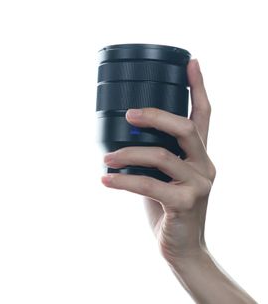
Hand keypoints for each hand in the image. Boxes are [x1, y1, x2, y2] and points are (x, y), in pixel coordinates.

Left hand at [101, 59, 214, 263]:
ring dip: (127, 154)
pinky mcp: (184, 203)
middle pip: (184, 127)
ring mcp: (198, 185)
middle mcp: (204, 165)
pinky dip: (123, 181)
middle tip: (129, 114)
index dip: (198, 86)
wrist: (182, 248)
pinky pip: (149, 185)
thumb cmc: (167, 207)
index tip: (190, 61)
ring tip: (104, 158)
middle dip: (155, 116)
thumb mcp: (163, 176)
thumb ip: (154, 155)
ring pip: (160, 156)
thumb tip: (118, 136)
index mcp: (199, 154)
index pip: (204, 114)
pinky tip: (104, 180)